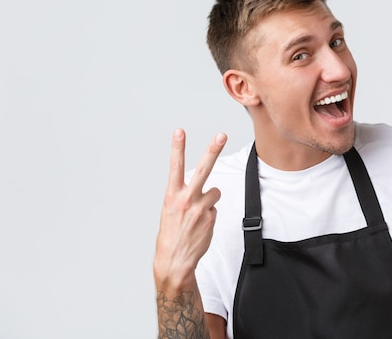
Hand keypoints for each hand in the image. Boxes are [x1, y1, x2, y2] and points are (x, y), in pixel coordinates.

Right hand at [154, 129, 226, 289]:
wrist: (174, 260)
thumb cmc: (171, 234)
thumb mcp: (170, 210)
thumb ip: (184, 195)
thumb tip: (204, 189)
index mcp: (171, 195)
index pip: (175, 167)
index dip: (177, 148)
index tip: (179, 131)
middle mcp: (186, 199)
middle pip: (204, 169)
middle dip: (213, 150)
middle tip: (221, 135)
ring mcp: (200, 209)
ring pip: (215, 192)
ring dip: (210, 200)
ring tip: (197, 215)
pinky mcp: (211, 218)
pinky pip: (214, 209)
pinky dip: (209, 215)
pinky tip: (200, 226)